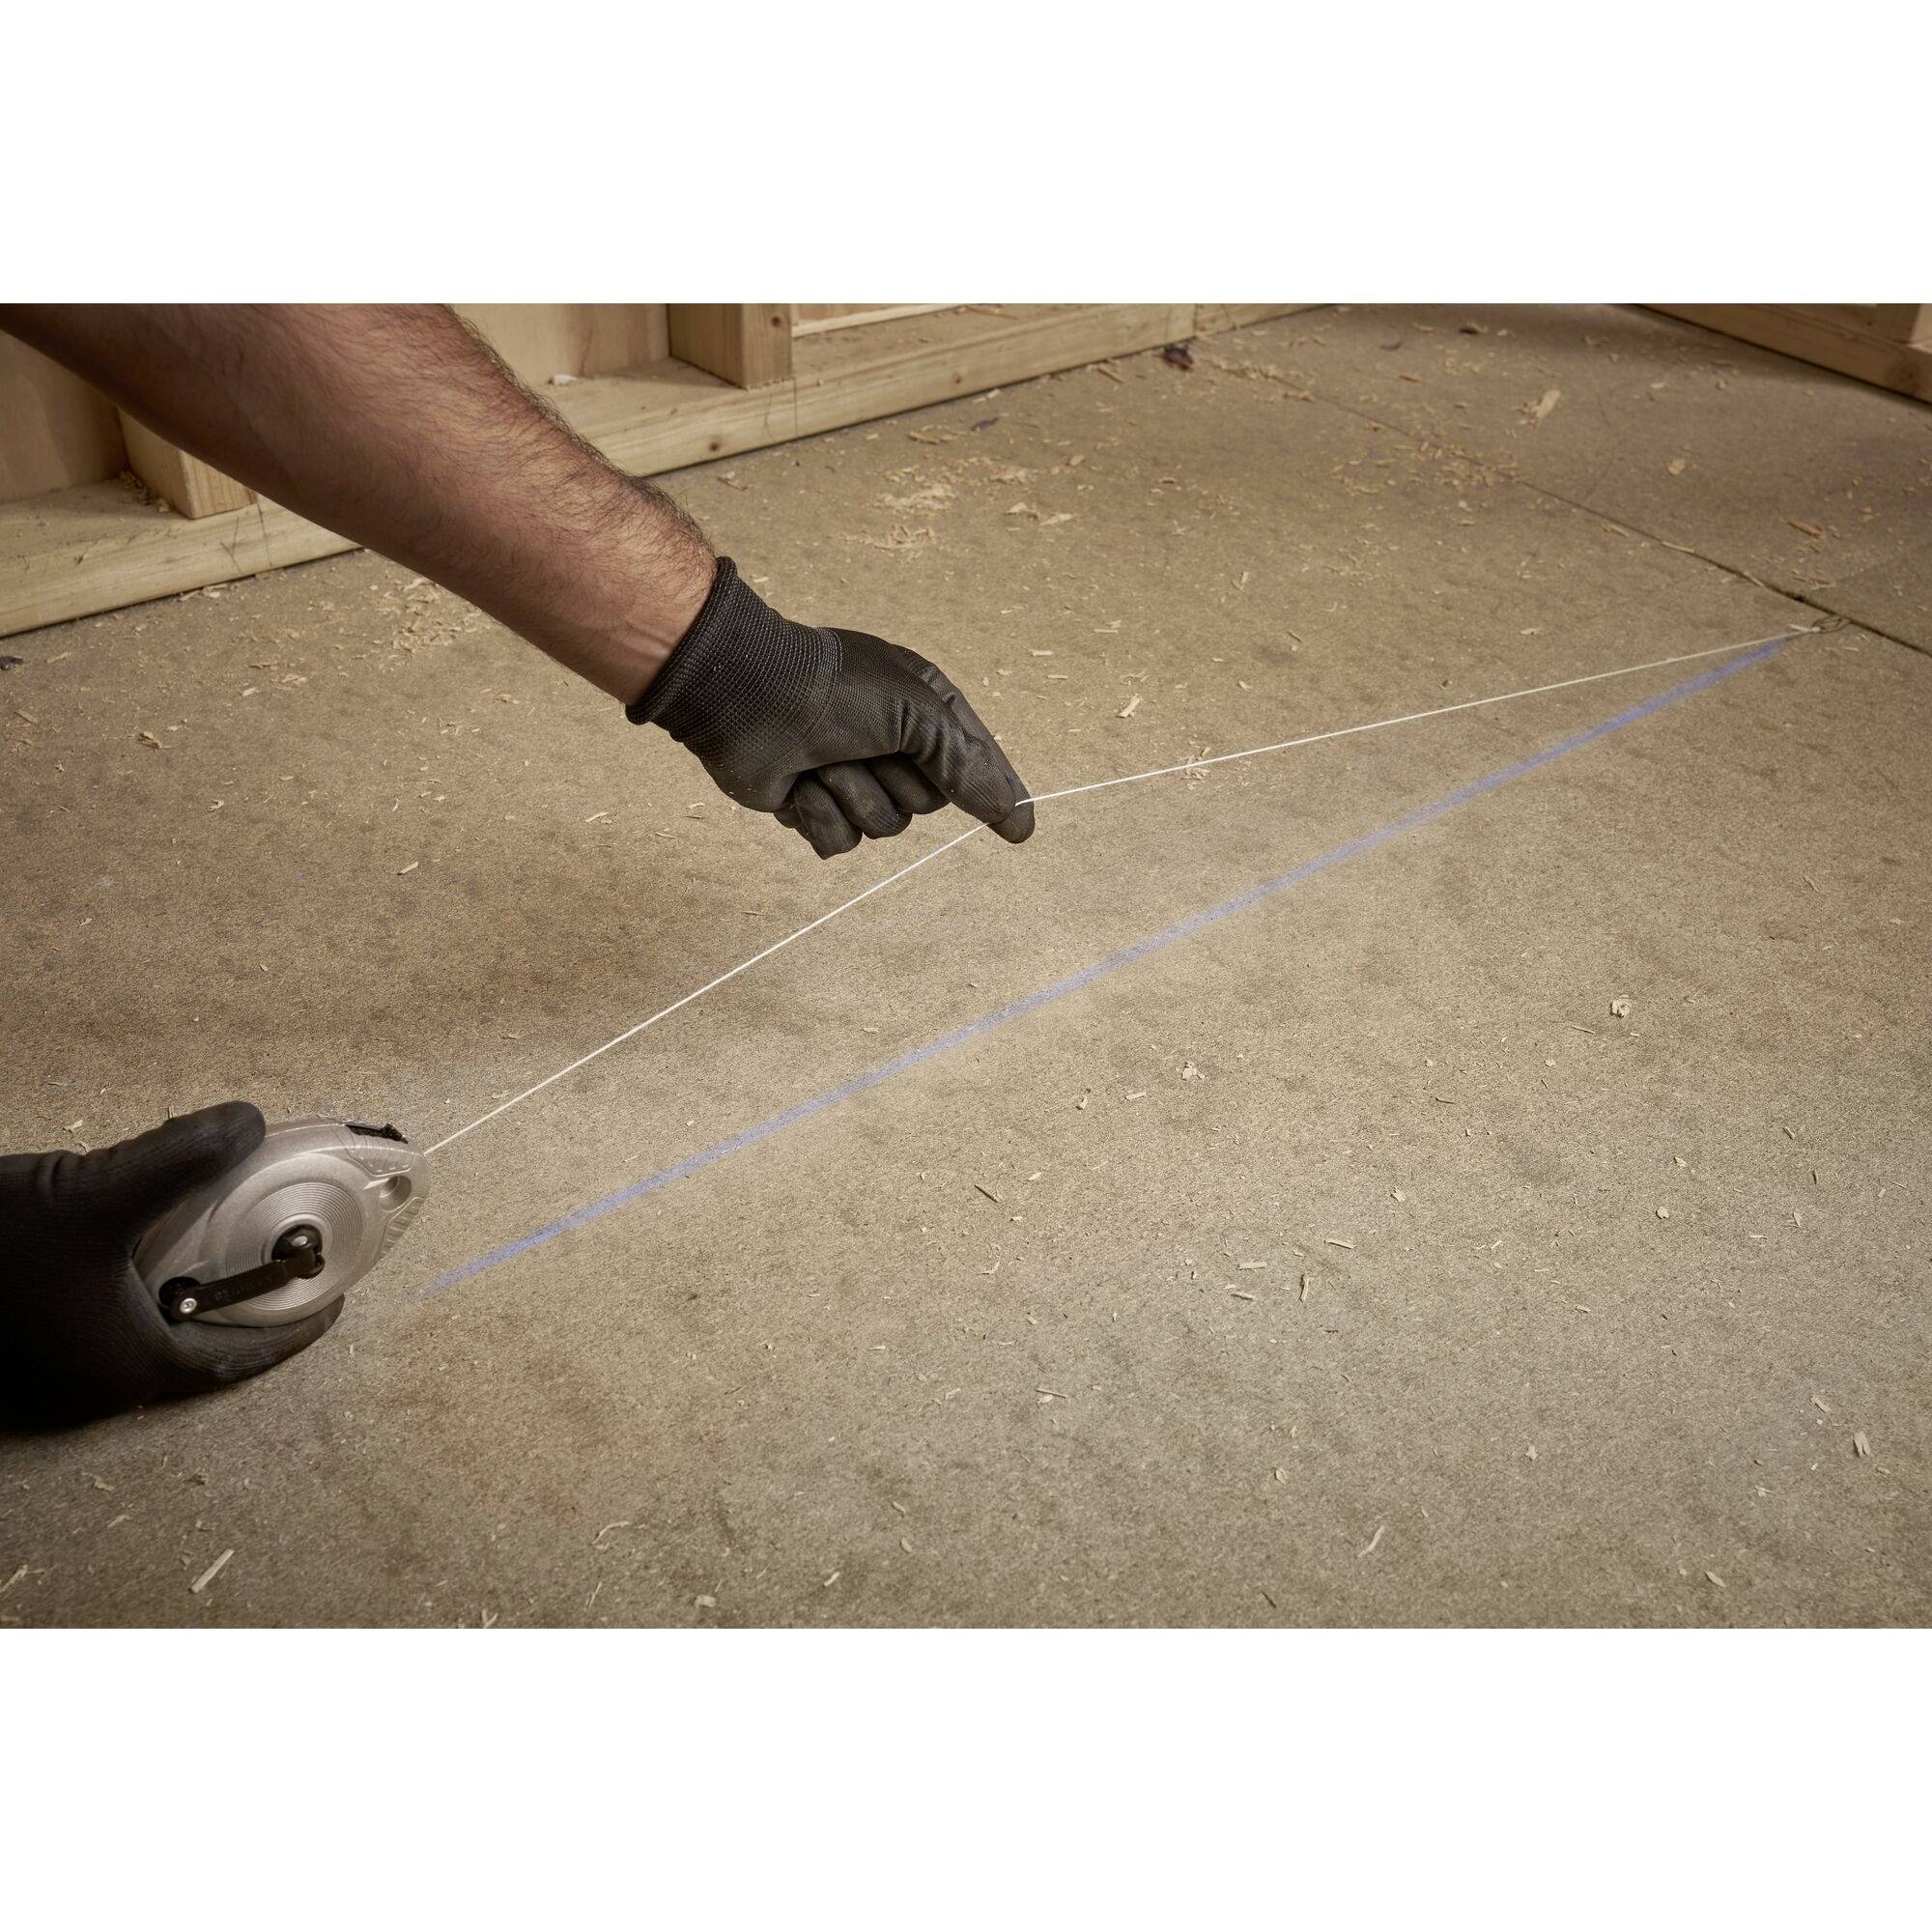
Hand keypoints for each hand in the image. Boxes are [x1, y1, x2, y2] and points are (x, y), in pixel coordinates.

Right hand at [0, 1102, 341, 1422]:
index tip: (330, 1301)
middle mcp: (90, 1382)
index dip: (289, 1333)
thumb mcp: (90, 1193)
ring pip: (139, 1333)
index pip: (234, 1362)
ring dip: (181, 1291)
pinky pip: (94, 1322)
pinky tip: (129, 1236)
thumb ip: (178, 1159)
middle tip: (273, 1252)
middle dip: (237, 1304)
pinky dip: (132, 1287)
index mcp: (124, 1367)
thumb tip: (249, 1122)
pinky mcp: (16, 1348)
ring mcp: (48, 1370)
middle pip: (191, 1348)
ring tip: (212, 1232)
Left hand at [628, 559, 1035, 857]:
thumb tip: (1019, 820)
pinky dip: (817, 814)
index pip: (976, 764)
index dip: (997, 794)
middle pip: (928, 804)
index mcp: (924, 711)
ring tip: (821, 758)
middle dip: (895, 781)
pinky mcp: (813, 806)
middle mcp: (892, 746)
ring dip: (851, 795)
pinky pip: (838, 843)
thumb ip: (968, 766)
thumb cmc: (836, 688)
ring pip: (882, 828)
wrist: (746, 693)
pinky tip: (796, 783)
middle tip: (863, 745)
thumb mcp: (918, 714)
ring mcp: (852, 777)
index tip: (1019, 831)